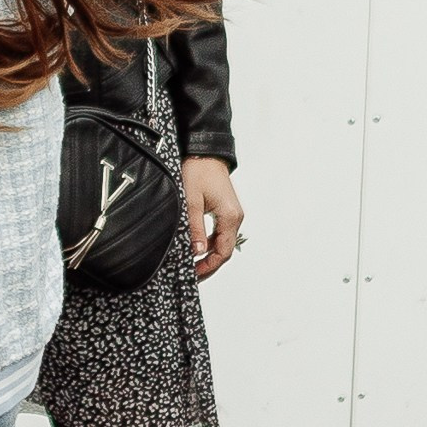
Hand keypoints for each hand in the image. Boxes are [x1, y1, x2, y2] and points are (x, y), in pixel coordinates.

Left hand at [181, 157, 242, 279]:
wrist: (205, 153)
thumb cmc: (199, 171)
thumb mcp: (191, 202)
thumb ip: (194, 228)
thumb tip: (196, 251)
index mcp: (230, 217)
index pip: (223, 252)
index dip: (209, 266)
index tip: (195, 273)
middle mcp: (235, 217)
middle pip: (225, 250)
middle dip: (210, 264)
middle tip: (193, 273)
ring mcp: (232, 215)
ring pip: (223, 243)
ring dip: (209, 254)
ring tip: (193, 263)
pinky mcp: (226, 211)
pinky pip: (220, 234)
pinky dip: (210, 243)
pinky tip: (197, 247)